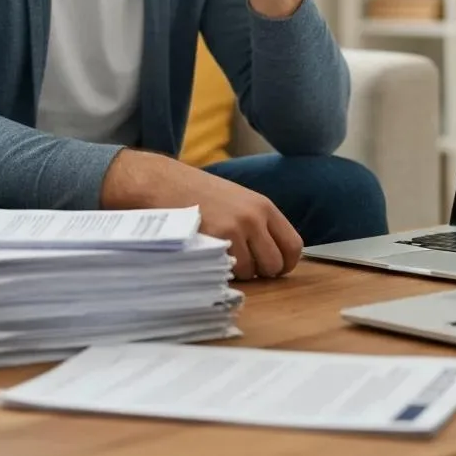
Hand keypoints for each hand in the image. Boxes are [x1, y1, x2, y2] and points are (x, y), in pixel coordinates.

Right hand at [100, 149, 303, 279]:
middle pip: (276, 264)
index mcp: (263, 206)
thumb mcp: (237, 200)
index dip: (284, 262)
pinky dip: (222, 271)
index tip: (271, 267)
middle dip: (262, 272)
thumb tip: (274, 255)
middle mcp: (254, 217)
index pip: (294, 246)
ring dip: (239, 272)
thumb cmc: (197, 193)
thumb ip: (258, 223)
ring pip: (253, 272)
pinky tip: (209, 255)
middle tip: (243, 265)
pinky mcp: (216, 240)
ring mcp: (236, 229)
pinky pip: (230, 272)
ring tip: (221, 254)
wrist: (162, 183)